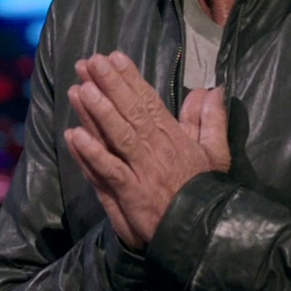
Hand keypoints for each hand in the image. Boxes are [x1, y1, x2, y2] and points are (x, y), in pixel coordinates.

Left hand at [63, 52, 227, 251]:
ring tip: (79, 88)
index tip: (114, 57)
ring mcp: (142, 171)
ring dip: (97, 112)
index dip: (130, 79)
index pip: (149, 102)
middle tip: (91, 62)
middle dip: (109, 85)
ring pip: (117, 136)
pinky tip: (74, 136)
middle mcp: (156, 150)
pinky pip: (109, 170)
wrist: (204, 233)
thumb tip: (211, 90)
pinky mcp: (131, 194)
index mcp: (174, 138)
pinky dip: (92, 154)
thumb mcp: (216, 154)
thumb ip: (211, 121)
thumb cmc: (206, 193)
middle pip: (130, 112)